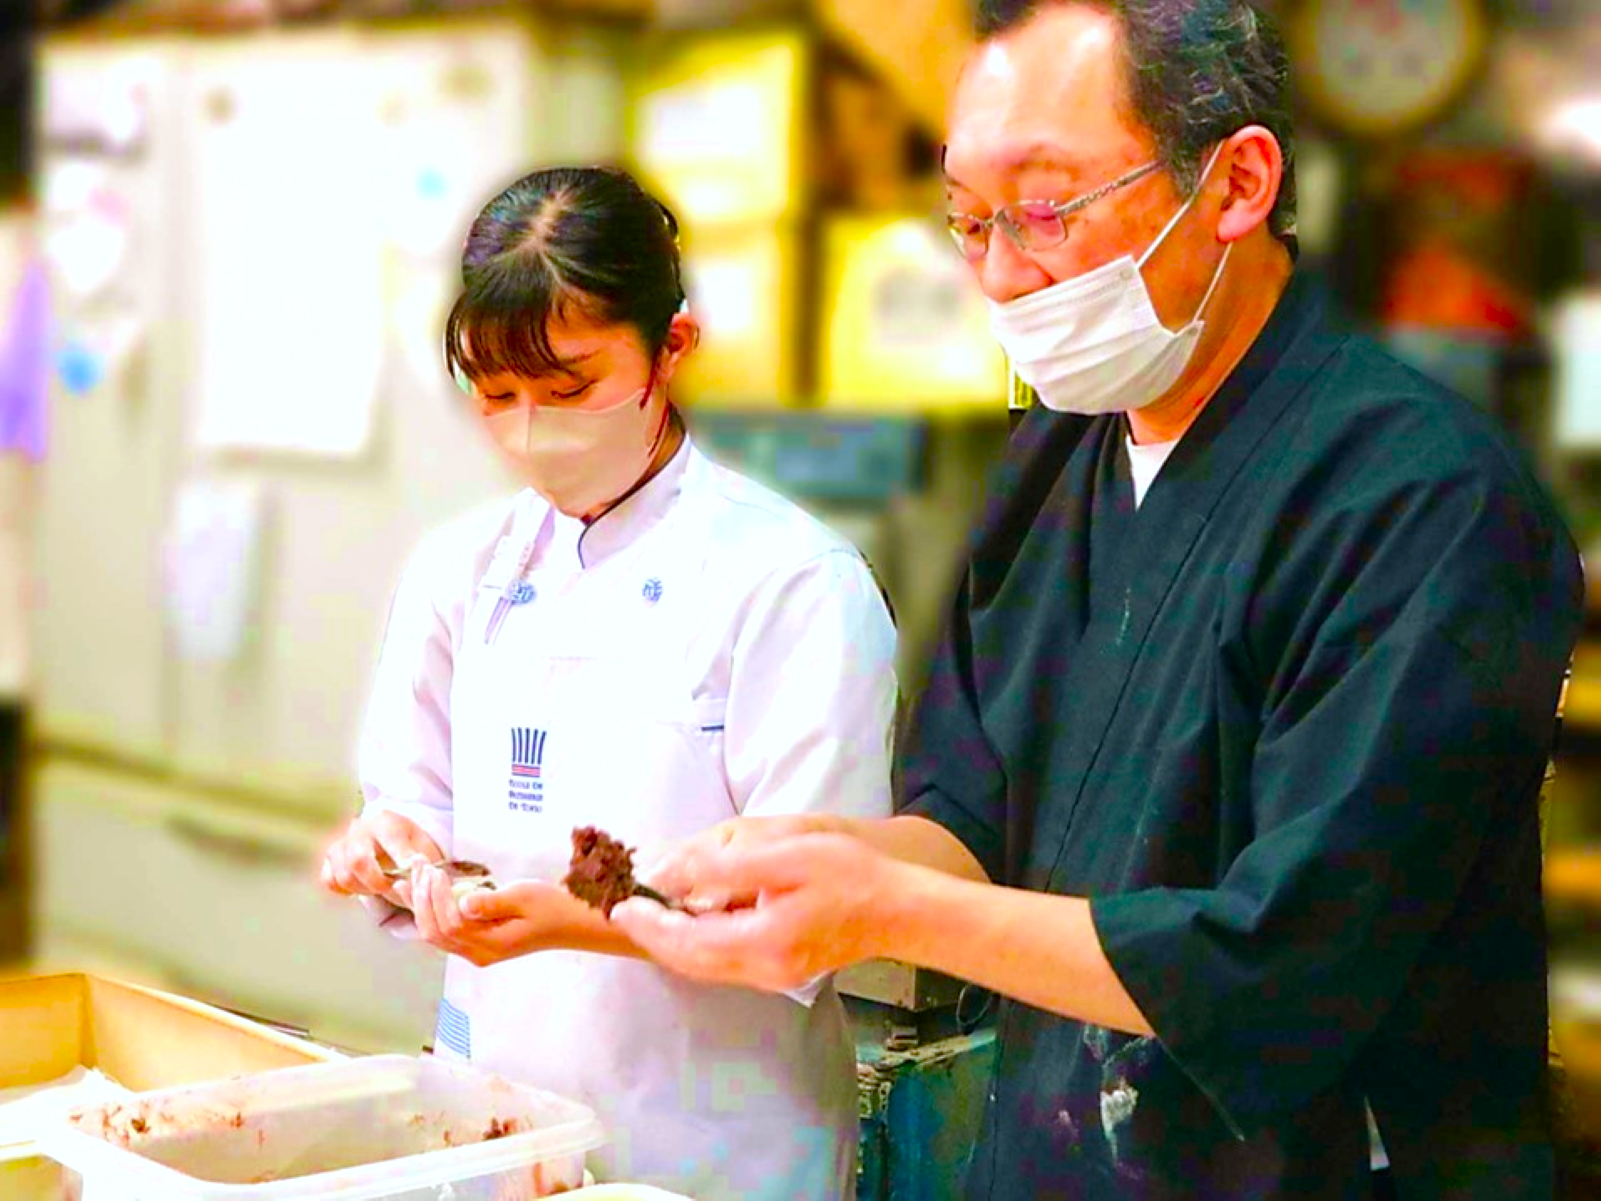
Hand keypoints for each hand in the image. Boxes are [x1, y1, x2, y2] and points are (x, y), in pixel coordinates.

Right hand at [320, 810, 441, 908]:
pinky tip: (361, 888)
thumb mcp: (425, 848)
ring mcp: (341, 844)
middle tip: (390, 888)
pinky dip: (344, 890)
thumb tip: (418, 877)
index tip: (410, 872)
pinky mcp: (330, 860)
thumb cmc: (410, 845)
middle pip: (358, 860)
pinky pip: (329, 880)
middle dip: (376, 881)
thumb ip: (424, 862)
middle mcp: (359, 829)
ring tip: (379, 888)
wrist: (392, 840)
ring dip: (362, 888)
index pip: (390, 838)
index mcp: (386, 821)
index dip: (401, 857)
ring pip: (342, 874)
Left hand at [408, 866, 583, 968]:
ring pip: (435, 933)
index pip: (451, 925)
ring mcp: (477, 951)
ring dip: (419, 905)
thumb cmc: (553, 907)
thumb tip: (461, 902)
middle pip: (436, 932)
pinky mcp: (477, 942)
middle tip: (418, 868)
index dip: (437, 899)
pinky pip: (444, 930)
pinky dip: (429, 911)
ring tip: (409, 877)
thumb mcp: (524, 897)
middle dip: (421, 900)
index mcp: (491, 945)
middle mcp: (479, 953)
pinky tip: (420, 893)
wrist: (572, 922)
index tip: (435, 871)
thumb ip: (491, 902)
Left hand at [613, 832, 895, 992]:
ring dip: (673, 943)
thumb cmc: (848, 873)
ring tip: (648, 915)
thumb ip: (725, 867)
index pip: (687, 938)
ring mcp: (773, 977)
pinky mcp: (782, 972)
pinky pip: (724, 964)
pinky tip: (691, 924)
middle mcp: (762, 969)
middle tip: (625, 911)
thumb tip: (670, 874)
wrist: (899, 909)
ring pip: (705, 967)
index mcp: (761, 941)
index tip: (621, 904)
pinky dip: (697, 946)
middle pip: (690, 960)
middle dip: (655, 936)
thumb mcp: (786, 855)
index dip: (651, 922)